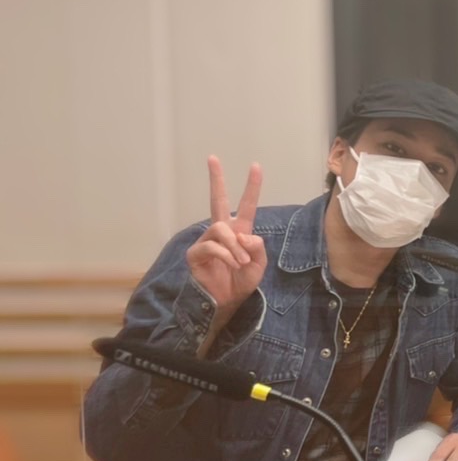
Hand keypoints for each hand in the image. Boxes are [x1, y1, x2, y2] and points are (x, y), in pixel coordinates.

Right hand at [186, 156, 266, 313]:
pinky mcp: (196, 253)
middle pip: (217, 200)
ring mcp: (207, 240)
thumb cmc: (241, 281)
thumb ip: (257, 248)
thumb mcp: (258, 265)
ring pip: (221, 228)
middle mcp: (222, 231)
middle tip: (213, 158)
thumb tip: (246, 235)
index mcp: (240, 231)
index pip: (246, 205)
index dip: (252, 186)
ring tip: (242, 262)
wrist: (226, 302)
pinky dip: (227, 255)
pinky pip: (211, 245)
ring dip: (235, 245)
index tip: (256, 166)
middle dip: (216, 179)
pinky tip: (233, 265)